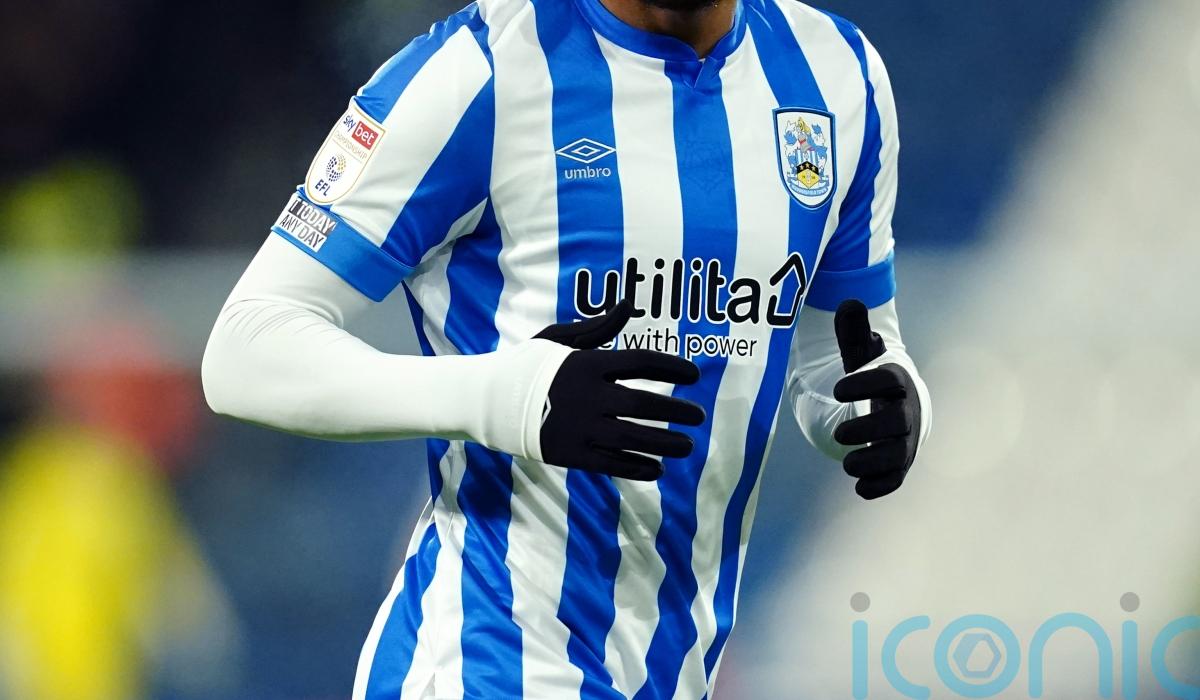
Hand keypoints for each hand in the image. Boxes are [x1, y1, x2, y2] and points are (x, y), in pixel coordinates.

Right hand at [534, 301, 705, 479]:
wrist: (488, 401)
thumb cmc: (528, 366)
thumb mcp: (559, 339)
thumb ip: (598, 328)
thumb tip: (628, 305)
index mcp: (588, 363)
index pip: (643, 361)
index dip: (674, 366)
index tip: (695, 375)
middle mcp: (589, 395)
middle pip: (645, 403)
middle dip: (678, 411)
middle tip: (699, 416)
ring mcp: (580, 426)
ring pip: (634, 438)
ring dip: (666, 444)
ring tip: (688, 446)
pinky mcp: (571, 454)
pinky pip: (612, 464)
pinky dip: (638, 468)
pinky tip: (657, 469)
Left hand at [832, 300, 921, 499]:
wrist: (896, 407)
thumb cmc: (874, 379)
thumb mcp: (862, 355)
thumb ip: (854, 334)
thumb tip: (849, 302)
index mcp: (896, 382)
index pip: (888, 381)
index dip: (865, 383)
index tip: (837, 388)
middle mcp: (906, 413)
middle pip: (897, 423)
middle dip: (869, 430)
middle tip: (839, 434)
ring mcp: (905, 441)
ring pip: (898, 456)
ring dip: (873, 462)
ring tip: (846, 464)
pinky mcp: (899, 464)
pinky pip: (896, 478)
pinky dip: (881, 485)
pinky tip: (860, 489)